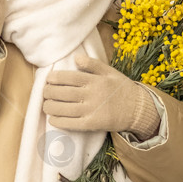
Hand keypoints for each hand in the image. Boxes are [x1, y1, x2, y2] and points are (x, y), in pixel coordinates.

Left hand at [42, 53, 159, 137]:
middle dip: (49, 93)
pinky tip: (52, 120)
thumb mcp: (110, 72)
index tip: (48, 79)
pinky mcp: (93, 124)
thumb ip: (93, 64)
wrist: (138, 109)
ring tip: (46, 105)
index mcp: (95, 80)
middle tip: (45, 92)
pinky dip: (60, 122)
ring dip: (51, 107)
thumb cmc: (122, 89)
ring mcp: (92, 110)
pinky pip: (72, 124)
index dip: (55, 78)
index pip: (70, 77)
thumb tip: (76, 58)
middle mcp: (92, 95)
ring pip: (65, 109)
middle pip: (64, 93)